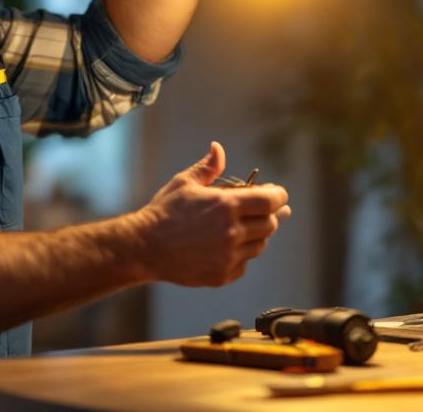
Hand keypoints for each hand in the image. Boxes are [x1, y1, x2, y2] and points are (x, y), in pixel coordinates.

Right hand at [132, 141, 290, 286]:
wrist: (144, 247)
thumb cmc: (164, 211)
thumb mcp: (184, 183)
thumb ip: (208, 167)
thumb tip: (218, 148)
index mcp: (226, 205)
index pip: (270, 201)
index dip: (278, 196)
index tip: (277, 194)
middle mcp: (232, 232)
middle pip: (270, 224)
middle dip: (269, 215)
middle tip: (263, 211)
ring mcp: (228, 256)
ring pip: (259, 245)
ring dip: (255, 235)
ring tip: (241, 227)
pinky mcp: (222, 275)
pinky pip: (244, 264)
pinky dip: (240, 255)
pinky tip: (226, 247)